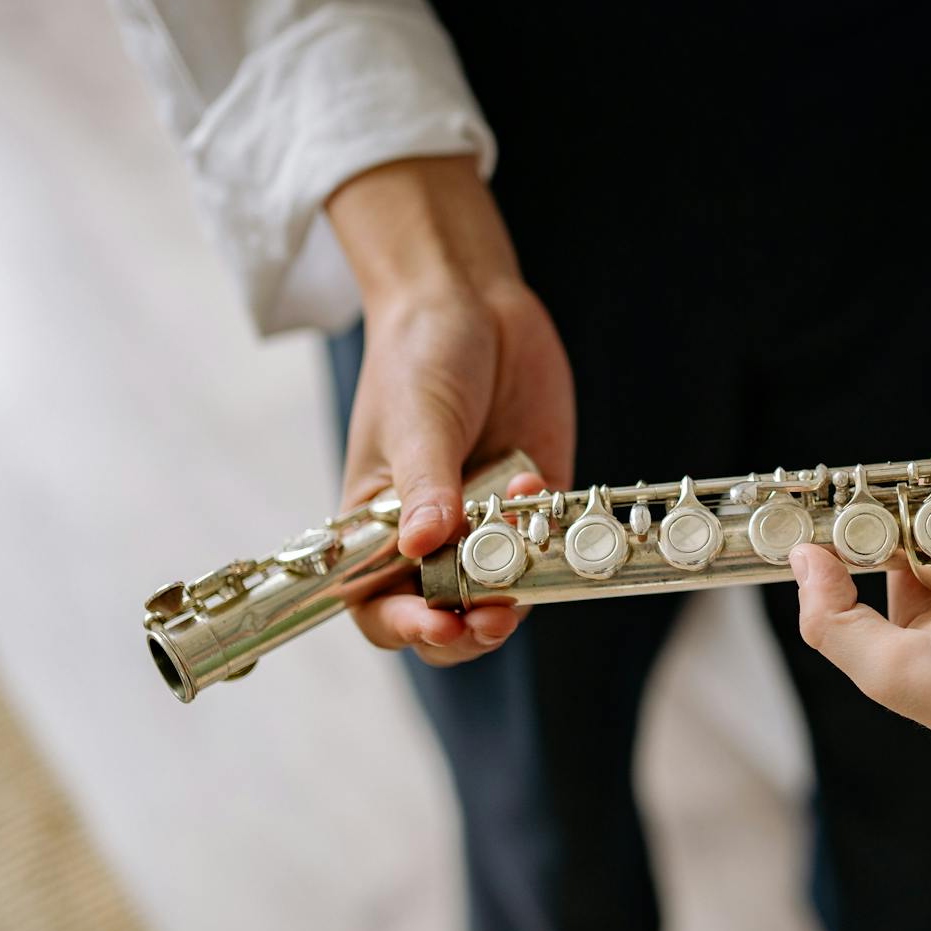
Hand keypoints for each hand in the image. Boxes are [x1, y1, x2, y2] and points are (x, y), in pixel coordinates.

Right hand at [328, 156, 576, 665]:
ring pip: (507, 588)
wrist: (473, 302)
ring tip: (523, 546)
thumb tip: (424, 546)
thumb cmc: (417, 358)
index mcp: (379, 529)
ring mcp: (488, 521)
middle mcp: (434, 536)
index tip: (441, 625)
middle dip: (473, 628)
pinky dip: (551, 533)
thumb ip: (425, 486)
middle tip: (499, 615)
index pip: (381, 605)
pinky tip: (536, 486)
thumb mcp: (415, 420)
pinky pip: (550, 541)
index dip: (409, 627)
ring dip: (520, 584)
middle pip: (450, 613)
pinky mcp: (536, 498)